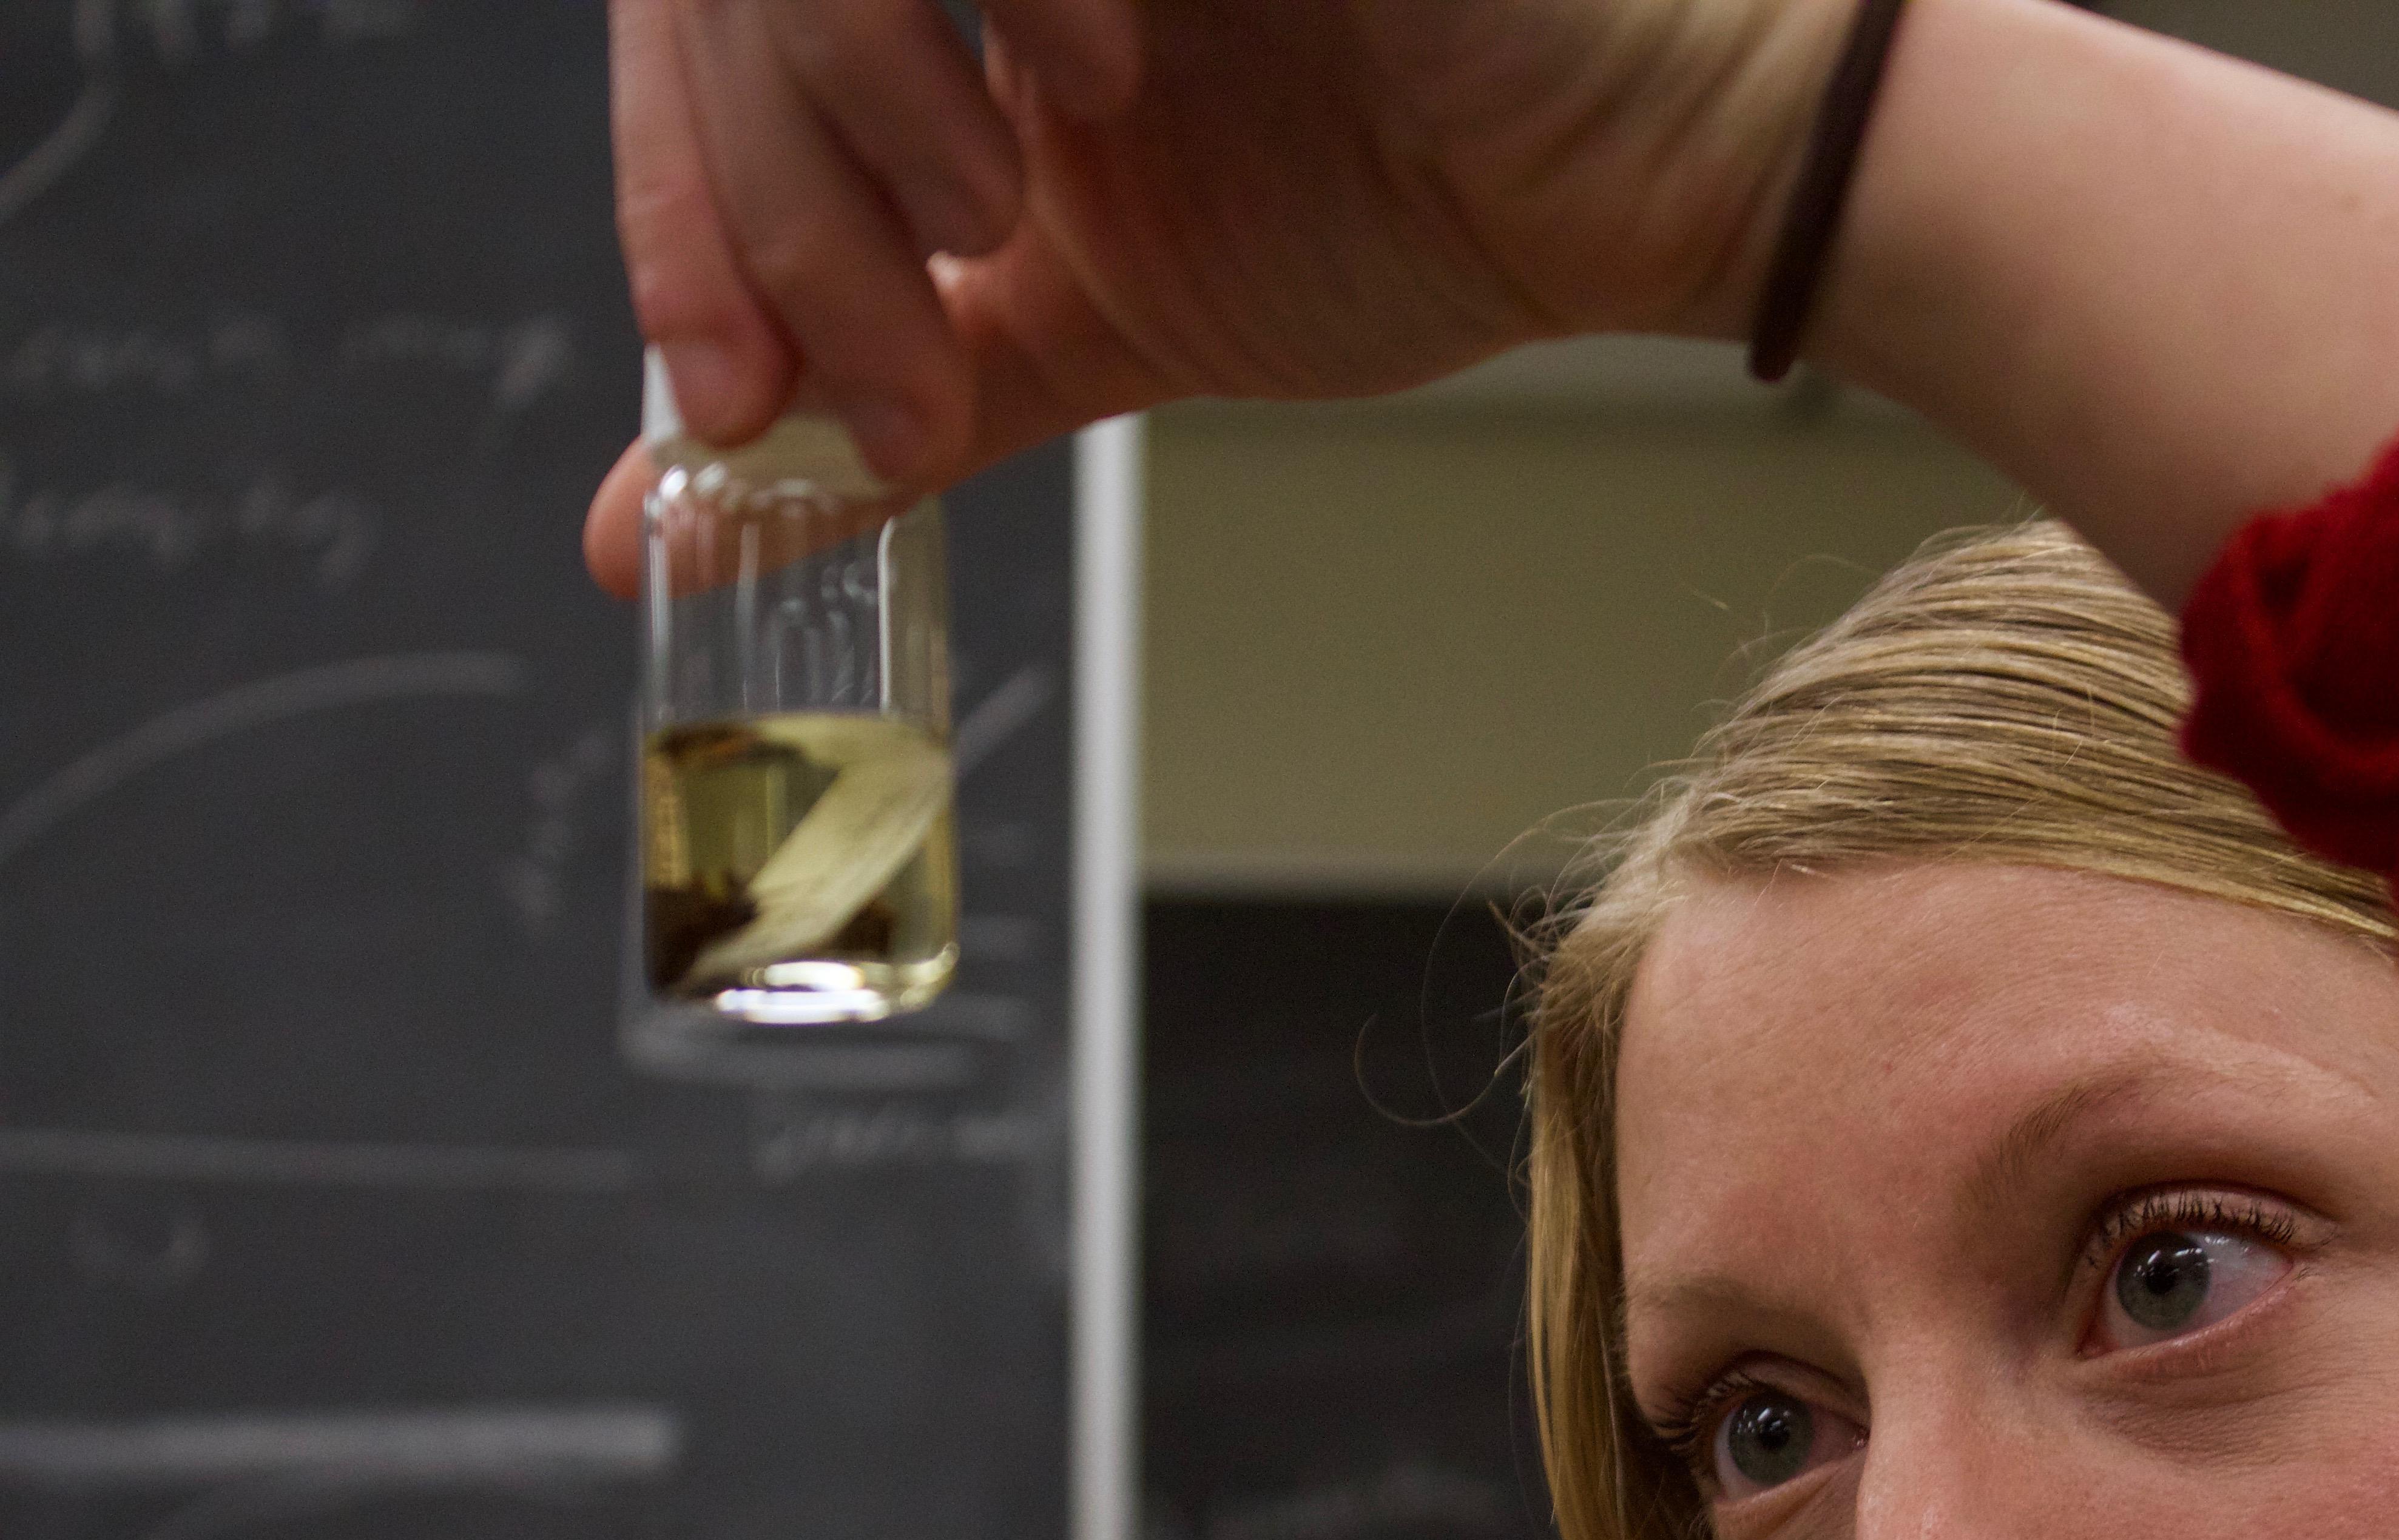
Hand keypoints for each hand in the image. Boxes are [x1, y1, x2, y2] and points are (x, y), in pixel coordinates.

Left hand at [587, 0, 1848, 592]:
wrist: (1627, 168)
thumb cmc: (1404, 200)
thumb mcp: (1085, 318)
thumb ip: (886, 387)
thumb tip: (652, 515)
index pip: (687, 41)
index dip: (667, 217)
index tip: (729, 405)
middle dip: (749, 207)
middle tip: (860, 380)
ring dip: (841, 100)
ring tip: (986, 235)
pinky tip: (1096, 99)